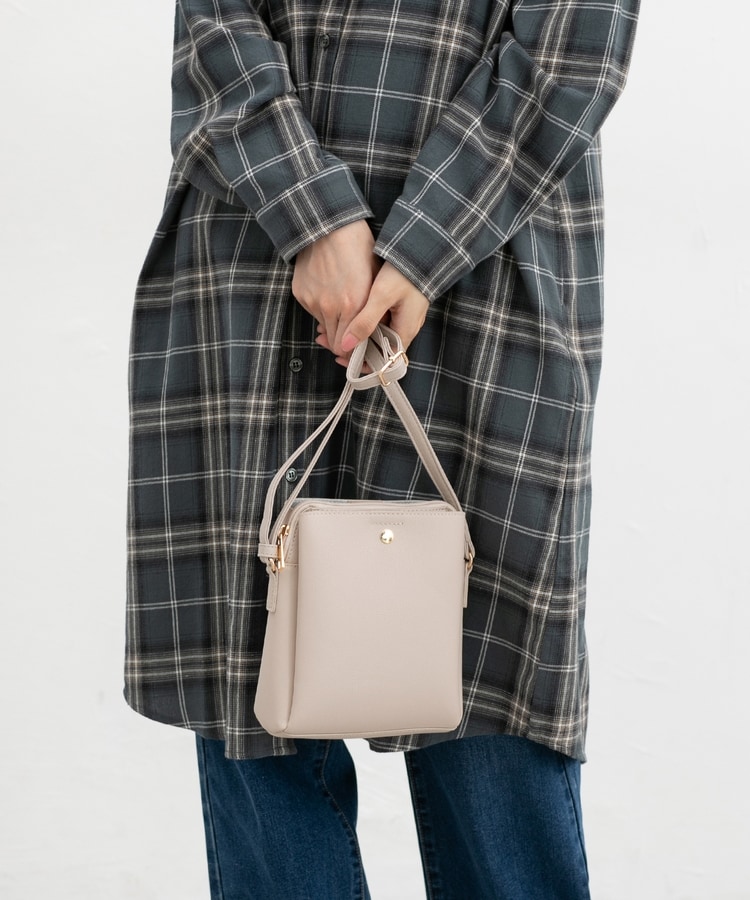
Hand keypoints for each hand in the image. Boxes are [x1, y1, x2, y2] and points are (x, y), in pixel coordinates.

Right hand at [292, 220, 379, 356]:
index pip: (352, 347)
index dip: (356, 352)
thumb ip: (375, 308)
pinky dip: (321, 309)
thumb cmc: (357, 246)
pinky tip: (328, 290)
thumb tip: (378, 330)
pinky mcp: (301, 294)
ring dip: (333, 325)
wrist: (328, 224)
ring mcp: (314, 301)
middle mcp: (332, 308)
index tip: (361, 348)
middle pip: (335, 343)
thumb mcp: (376, 277)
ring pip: (324, 328)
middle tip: (351, 334)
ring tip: (341, 307)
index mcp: (355, 305)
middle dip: (344, 343)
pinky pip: (313, 311)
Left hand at [315, 262, 428, 363]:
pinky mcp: (398, 309)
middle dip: (350, 346)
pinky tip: (344, 312)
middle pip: (374, 349)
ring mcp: (401, 319)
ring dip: (352, 332)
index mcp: (403, 333)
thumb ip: (364, 322)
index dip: (360, 364)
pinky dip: (359, 321)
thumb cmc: (404, 274)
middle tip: (324, 337)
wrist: (421, 253)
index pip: (382, 362)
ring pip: (373, 335)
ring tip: (327, 324)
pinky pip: (377, 322)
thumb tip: (346, 346)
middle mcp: (404, 330)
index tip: (339, 357)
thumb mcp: (382, 296)